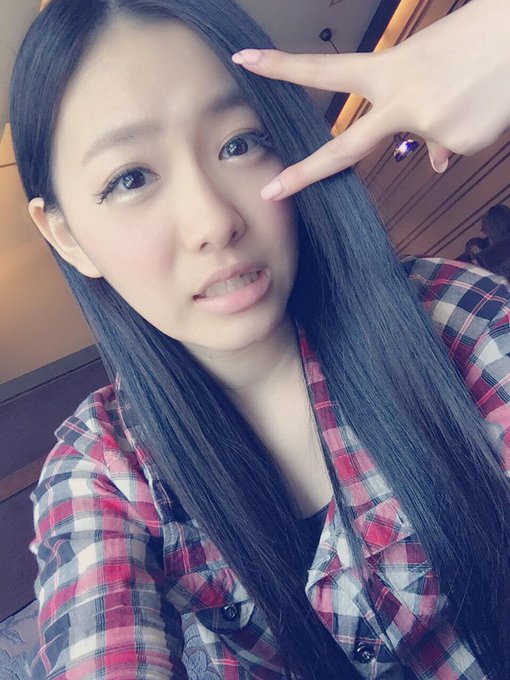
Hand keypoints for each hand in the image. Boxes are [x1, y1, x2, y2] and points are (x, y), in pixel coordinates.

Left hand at [232, 0, 509, 199]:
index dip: (283, 67)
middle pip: (344, 148)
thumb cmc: (476, 41)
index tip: (245, 61)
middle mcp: (399, 101)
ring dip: (451, 120)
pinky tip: (485, 106)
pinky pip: (456, 147)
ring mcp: (426, 124)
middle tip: (271, 190)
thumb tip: (431, 164)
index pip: (325, 71)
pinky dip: (471, 131)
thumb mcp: (433, 66)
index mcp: (388, 70)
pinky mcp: (456, 142)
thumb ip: (419, 113)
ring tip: (473, 90)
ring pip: (429, 141)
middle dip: (305, 172)